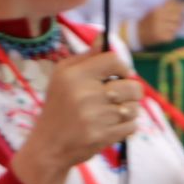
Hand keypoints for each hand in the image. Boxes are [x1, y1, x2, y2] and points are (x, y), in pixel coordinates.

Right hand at [12, 48, 141, 183]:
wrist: (48, 146)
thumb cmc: (57, 107)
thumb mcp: (62, 77)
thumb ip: (85, 57)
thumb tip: (103, 37)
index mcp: (74, 76)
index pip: (114, 60)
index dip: (122, 67)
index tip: (118, 76)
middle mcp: (85, 94)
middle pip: (132, 85)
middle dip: (132, 91)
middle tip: (119, 96)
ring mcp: (95, 117)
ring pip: (135, 107)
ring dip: (129, 110)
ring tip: (113, 112)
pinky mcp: (103, 136)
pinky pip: (132, 126)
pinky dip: (126, 126)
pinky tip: (111, 125)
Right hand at [137, 0, 183, 45]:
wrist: (136, 33)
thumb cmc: (148, 20)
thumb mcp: (155, 9)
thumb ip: (168, 6)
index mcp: (158, 9)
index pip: (177, 5)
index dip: (178, 8)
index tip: (174, 10)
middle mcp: (160, 18)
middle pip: (180, 16)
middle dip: (178, 18)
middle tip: (172, 20)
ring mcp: (161, 28)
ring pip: (178, 26)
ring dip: (174, 27)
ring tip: (167, 27)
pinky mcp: (162, 38)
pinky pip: (173, 35)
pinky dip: (170, 35)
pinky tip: (164, 34)